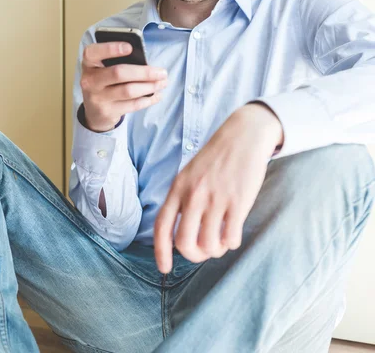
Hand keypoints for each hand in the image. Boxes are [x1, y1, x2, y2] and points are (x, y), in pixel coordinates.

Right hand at [81, 41, 167, 131]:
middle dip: (144, 72)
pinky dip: (148, 99)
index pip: (93, 52)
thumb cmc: (104, 82)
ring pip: (128, 90)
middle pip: (118, 73)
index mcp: (89, 63)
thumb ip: (117, 62)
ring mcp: (97, 98)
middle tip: (162, 72)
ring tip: (162, 83)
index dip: (110, 48)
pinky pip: (132, 105)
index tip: (130, 47)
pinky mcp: (107, 112)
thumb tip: (145, 62)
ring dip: (150, 86)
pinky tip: (157, 95)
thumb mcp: (103, 69)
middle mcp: (90, 81)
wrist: (94, 111)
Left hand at [154, 103, 283, 272]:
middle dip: (194, 255)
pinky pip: (231, 237)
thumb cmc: (217, 156)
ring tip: (221, 242)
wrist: (243, 135)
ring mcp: (216, 198)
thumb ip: (182, 198)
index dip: (161, 252)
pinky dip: (231, 243)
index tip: (165, 269)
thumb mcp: (190, 173)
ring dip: (215, 250)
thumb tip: (179, 231)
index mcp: (179, 187)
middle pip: (185, 243)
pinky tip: (234, 234)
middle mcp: (194, 194)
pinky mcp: (238, 201)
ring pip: (209, 244)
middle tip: (204, 251)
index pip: (162, 226)